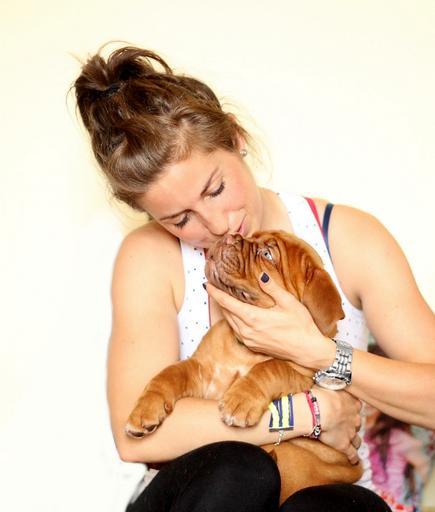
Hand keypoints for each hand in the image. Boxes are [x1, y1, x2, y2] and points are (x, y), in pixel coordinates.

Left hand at [205, 273, 335, 368]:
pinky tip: (236, 315)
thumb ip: (272, 288)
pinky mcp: (253, 346)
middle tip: (213, 288)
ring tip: (222, 299)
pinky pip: (237, 331)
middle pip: (226, 313)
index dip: (216, 294)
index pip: (228, 303)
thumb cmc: (301, 325)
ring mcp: (249, 340)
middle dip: (218, 300)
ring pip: (230, 322)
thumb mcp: (288, 302)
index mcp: (254, 318)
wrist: (308, 350)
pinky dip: (233, 320)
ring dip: (225, 311)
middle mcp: (247, 331)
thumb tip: (261, 275)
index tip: (207, 285)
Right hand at [313, 386, 361, 464]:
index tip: (348, 408)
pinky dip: (353, 458)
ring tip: (351, 443)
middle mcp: (355, 418)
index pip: (356, 405)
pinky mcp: (344, 445)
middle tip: (345, 425)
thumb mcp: (325, 383)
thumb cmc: (319, 395)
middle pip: (358, 422)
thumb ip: (330, 384)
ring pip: (357, 439)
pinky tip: (353, 460)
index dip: (352, 408)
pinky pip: (352, 454)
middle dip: (353, 424)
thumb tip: (326, 377)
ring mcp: (351, 432)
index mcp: (352, 402)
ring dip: (354, 441)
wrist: (318, 411)